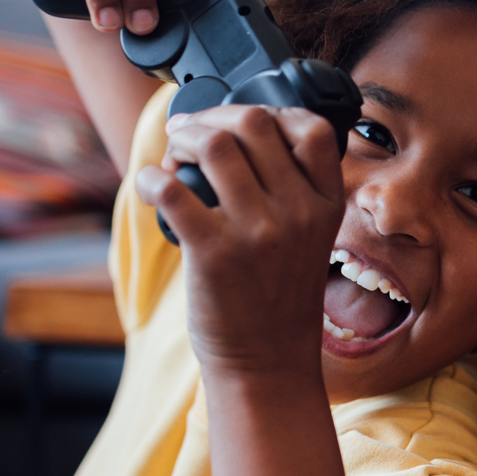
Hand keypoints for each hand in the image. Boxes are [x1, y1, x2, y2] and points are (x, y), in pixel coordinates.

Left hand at [135, 103, 344, 376]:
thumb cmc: (280, 302)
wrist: (268, 364)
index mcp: (325, 206)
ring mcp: (258, 232)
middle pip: (255, 124)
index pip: (314, 129)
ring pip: (215, 145)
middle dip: (214, 117)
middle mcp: (298, 213)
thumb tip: (242, 136)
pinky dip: (151, 178)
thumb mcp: (311, 240)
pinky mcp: (214, 253)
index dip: (272, 110)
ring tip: (173, 156)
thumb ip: (295, 192)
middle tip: (189, 132)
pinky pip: (173, 189)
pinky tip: (151, 186)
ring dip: (183, 139)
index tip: (243, 121)